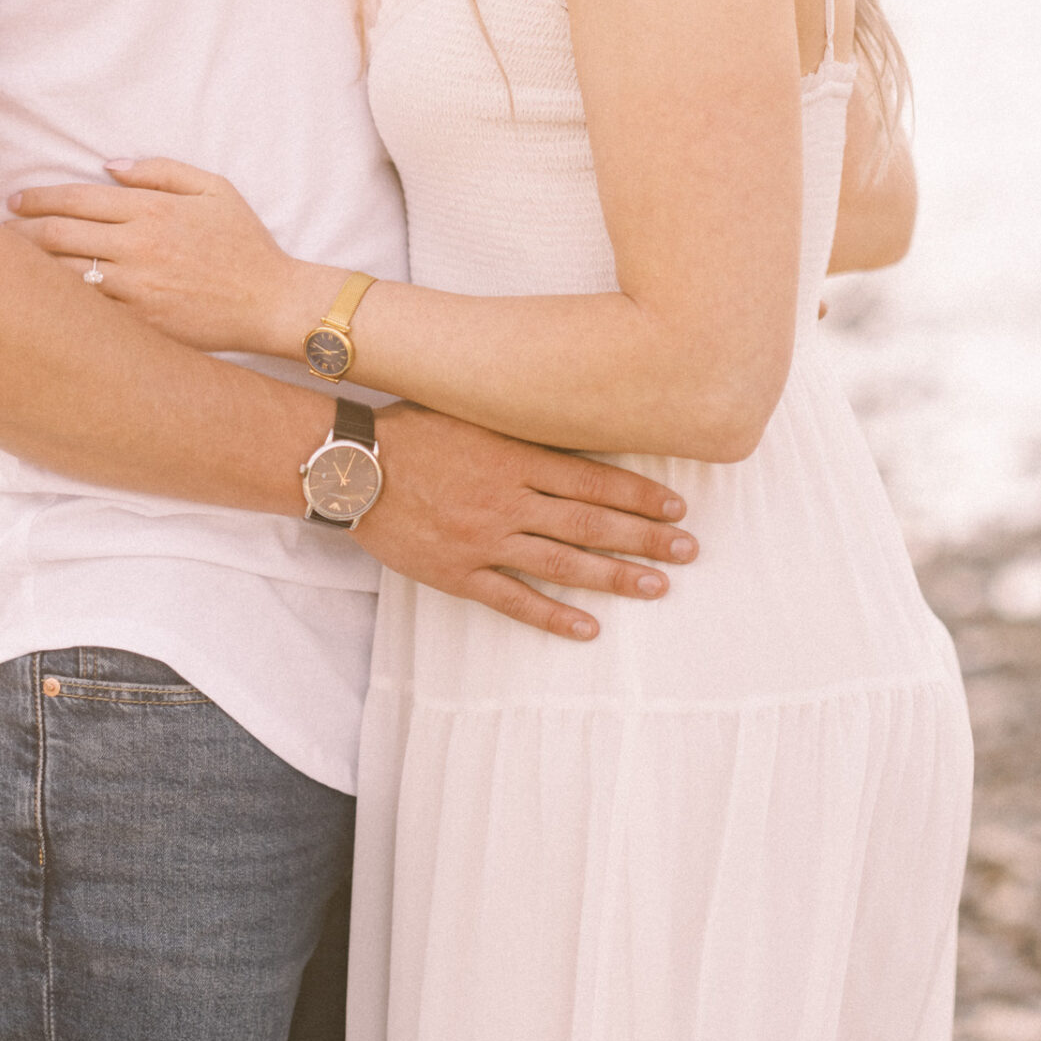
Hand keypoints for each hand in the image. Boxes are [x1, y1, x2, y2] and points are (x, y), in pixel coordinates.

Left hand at [8, 159, 323, 355]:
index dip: (37, 198)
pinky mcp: (138, 323)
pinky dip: (57, 303)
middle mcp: (137, 247)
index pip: (75, 199)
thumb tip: (110, 165)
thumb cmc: (244, 243)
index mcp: (151, 209)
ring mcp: (135, 288)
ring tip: (2, 266)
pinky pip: (86, 311)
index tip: (15, 201)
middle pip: (56, 235)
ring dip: (26, 269)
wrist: (270, 301)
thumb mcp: (214, 188)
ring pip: (62, 275)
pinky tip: (38, 300)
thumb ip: (160, 170)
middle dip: (17, 232)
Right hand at [363, 403, 698, 640]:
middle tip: (689, 551)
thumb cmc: (411, 429)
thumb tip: (572, 419)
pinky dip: (553, 616)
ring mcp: (484, 538)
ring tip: (657, 587)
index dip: (640, 496)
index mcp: (514, 455)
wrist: (351, 465)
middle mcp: (508, 498)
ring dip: (615, 577)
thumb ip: (520, 427)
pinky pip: (513, 599)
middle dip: (645, 539)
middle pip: (591, 523)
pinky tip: (588, 628)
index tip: (677, 509)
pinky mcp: (458, 572)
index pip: (594, 479)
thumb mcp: (473, 412)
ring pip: (563, 563)